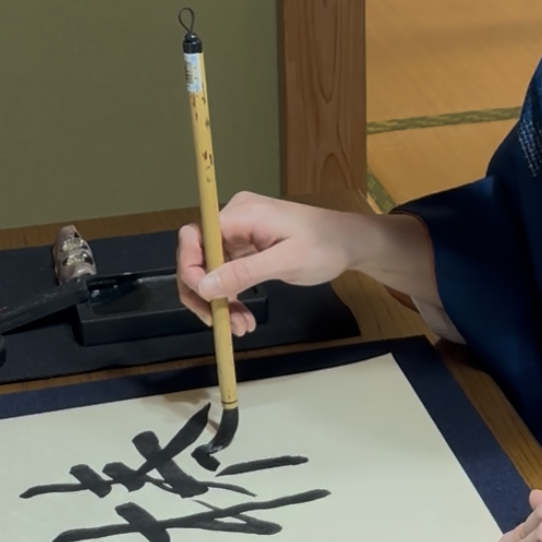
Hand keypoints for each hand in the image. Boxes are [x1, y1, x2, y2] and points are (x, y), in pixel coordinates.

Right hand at [176, 193, 437, 333]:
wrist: (350, 243)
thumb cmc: (325, 246)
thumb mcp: (287, 262)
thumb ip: (244, 272)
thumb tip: (204, 286)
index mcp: (241, 213)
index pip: (196, 237)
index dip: (191, 268)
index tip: (203, 299)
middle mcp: (234, 220)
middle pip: (198, 256)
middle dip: (204, 293)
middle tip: (217, 322)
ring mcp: (239, 234)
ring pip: (211, 271)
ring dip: (219, 302)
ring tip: (239, 328)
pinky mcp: (247, 249)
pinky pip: (227, 275)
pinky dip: (231, 298)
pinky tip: (243, 319)